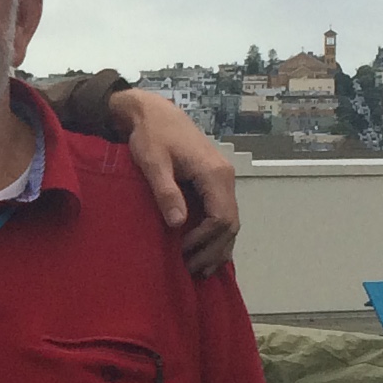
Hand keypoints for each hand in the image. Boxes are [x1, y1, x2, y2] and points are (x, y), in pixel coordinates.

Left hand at [111, 90, 240, 276]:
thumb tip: (177, 223)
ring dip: (217, 246)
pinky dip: (217, 235)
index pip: (222, 217)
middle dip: (212, 250)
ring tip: (199, 269)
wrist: (155, 112)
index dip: (205, 240)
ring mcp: (223, 179)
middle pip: (231, 224)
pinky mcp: (215, 181)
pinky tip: (205, 252)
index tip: (182, 252)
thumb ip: (166, 192)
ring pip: (231, 221)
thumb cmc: (152, 135)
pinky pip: (223, 213)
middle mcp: (226, 177)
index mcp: (214, 173)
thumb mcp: (153, 162)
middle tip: (190, 269)